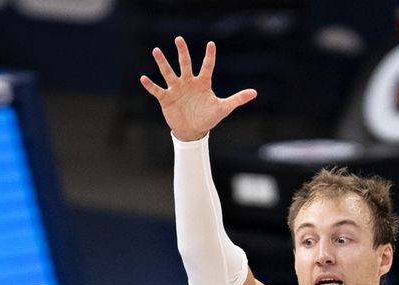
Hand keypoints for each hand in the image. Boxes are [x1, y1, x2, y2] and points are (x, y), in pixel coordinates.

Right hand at [139, 36, 255, 141]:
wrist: (193, 131)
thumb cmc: (208, 118)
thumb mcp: (223, 108)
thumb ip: (237, 99)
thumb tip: (254, 93)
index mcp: (202, 83)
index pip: (207, 66)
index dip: (209, 56)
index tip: (211, 44)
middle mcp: (188, 82)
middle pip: (185, 64)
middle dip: (182, 52)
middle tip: (179, 39)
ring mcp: (177, 89)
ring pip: (169, 73)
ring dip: (162, 63)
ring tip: (156, 50)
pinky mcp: (166, 98)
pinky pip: (157, 90)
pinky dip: (150, 85)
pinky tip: (143, 78)